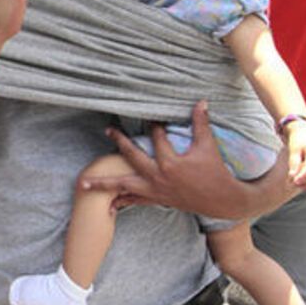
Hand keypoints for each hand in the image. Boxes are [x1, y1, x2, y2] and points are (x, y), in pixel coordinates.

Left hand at [82, 101, 296, 219]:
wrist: (223, 202)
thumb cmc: (216, 172)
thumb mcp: (208, 147)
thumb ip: (201, 124)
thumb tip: (201, 101)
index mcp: (170, 164)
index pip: (157, 139)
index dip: (154, 125)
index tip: (149, 115)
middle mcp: (158, 178)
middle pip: (132, 157)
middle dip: (120, 142)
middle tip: (108, 130)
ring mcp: (155, 191)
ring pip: (124, 186)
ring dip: (103, 184)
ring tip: (83, 183)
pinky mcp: (156, 199)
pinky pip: (134, 200)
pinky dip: (121, 200)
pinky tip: (106, 203)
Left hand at [287, 123, 305, 186]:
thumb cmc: (298, 143)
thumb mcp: (293, 150)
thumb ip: (293, 162)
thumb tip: (292, 176)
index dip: (303, 175)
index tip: (294, 181)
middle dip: (301, 180)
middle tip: (288, 183)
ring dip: (304, 183)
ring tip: (291, 184)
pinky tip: (299, 183)